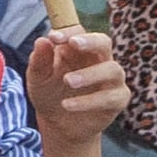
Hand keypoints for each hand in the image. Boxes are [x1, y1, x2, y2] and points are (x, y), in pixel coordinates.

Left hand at [26, 26, 127, 152]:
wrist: (58, 124)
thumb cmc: (49, 93)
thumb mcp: (38, 78)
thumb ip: (39, 61)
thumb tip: (42, 40)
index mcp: (78, 50)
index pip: (79, 32)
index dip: (69, 32)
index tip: (53, 37)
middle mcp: (98, 60)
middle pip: (103, 42)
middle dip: (90, 41)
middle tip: (74, 43)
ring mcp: (111, 79)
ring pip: (112, 69)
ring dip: (90, 74)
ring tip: (68, 81)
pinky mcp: (118, 99)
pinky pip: (110, 97)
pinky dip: (89, 101)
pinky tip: (67, 105)